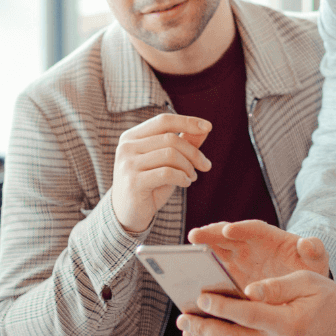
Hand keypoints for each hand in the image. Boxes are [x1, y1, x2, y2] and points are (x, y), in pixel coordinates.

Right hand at [109, 113, 211, 234]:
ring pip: (170, 154)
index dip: (187, 122)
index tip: (208, 126)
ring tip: (192, 176)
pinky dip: (182, 177)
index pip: (164, 120)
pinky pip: (167, 173)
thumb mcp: (168, 162)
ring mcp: (127, 164)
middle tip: (205, 166)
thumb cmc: (150, 185)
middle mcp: (126, 147)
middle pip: (170, 139)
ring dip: (188, 166)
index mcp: (132, 136)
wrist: (128, 215)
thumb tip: (206, 128)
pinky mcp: (133, 182)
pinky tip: (185, 183)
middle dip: (194, 152)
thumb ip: (185, 143)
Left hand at [176, 272, 335, 335]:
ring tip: (188, 331)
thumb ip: (276, 286)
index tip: (201, 298)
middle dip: (205, 329)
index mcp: (290, 324)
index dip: (222, 307)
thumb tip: (248, 290)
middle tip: (184, 318)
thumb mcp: (307, 281)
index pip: (247, 316)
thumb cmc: (326, 297)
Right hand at [187, 219, 327, 288]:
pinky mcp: (229, 277)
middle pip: (227, 236)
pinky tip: (189, 287)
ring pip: (215, 252)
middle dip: (211, 235)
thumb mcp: (316, 261)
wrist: (303, 290)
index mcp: (270, 238)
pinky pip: (212, 273)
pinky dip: (201, 277)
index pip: (254, 229)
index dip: (241, 228)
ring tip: (183, 257)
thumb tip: (307, 242)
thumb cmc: (309, 270)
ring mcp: (237, 261)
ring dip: (200, 253)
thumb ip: (314, 250)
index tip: (229, 230)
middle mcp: (250, 245)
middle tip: (195, 236)